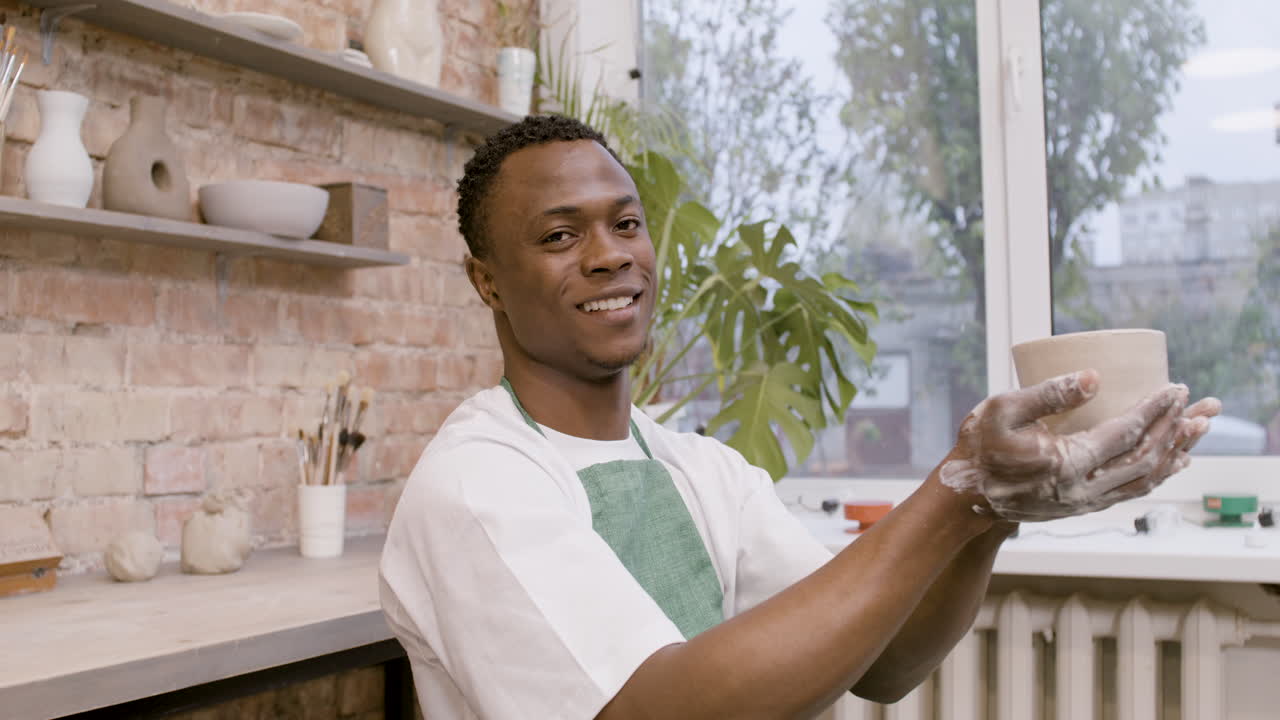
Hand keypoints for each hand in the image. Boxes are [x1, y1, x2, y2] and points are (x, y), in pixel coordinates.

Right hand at [937, 370, 1219, 521]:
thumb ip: (1049, 394)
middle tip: (1203, 406)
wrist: (965, 497)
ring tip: (1199, 430)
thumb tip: (1096, 377)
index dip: (1156, 409)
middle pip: (1147, 458)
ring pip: (1145, 479)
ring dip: (1176, 453)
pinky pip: (1132, 491)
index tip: (1177, 389)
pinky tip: (1172, 461)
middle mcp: (1084, 487)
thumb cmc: (979, 448)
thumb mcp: (1002, 410)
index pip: (1126, 432)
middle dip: (1178, 430)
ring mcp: (1086, 502)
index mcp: (1068, 462)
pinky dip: (1158, 474)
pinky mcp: (1083, 507)